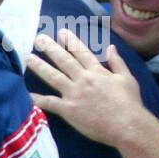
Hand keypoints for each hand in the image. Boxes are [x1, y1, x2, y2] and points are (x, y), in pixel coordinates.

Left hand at [26, 30, 145, 146]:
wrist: (127, 125)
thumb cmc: (130, 103)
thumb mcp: (128, 79)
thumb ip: (118, 62)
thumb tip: (111, 47)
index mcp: (97, 72)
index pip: (82, 52)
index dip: (71, 41)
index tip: (62, 32)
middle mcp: (83, 79)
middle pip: (64, 60)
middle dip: (51, 48)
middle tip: (39, 38)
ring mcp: (74, 94)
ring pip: (54, 77)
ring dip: (40, 66)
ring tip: (29, 58)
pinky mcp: (69, 110)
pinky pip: (50, 103)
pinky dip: (39, 99)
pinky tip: (28, 94)